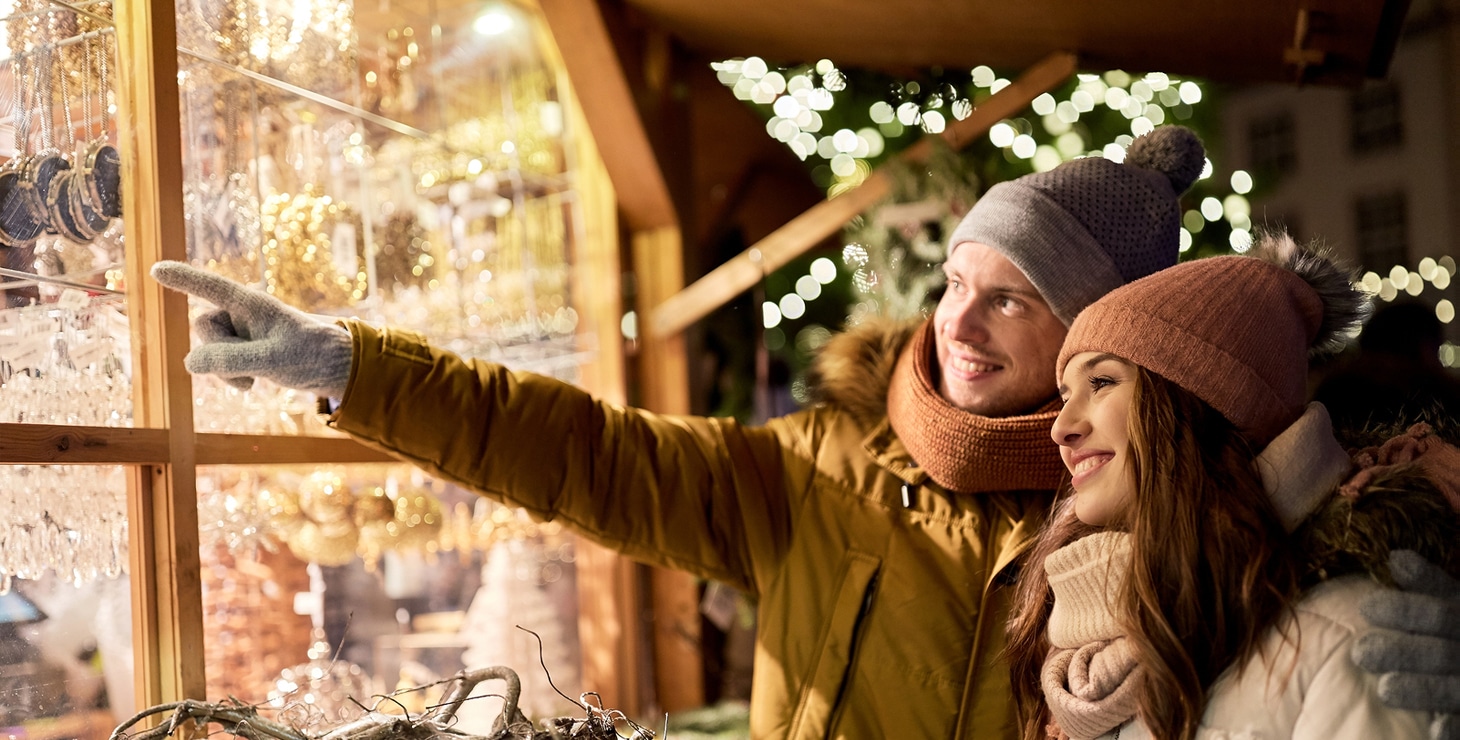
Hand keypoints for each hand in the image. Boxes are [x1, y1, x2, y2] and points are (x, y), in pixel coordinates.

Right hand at [150, 261, 352, 397]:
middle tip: (251, 369)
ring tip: (254, 381)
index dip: (183, 278)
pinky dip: (229, 377)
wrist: (334, 368)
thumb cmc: (311, 354)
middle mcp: (242, 313)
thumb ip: (232, 360)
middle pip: (204, 327)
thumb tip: (190, 362)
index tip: (156, 269)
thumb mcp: (273, 360)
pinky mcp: (241, 348)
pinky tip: (252, 384)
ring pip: (206, 349)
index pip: (212, 287)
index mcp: (253, 304)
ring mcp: (240, 331)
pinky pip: (216, 363)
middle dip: (218, 352)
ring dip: (224, 370)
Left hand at [1353, 550, 1459, 739]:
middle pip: (1443, 651)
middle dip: (1403, 652)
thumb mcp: (1456, 601)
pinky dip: (1453, 726)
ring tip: (1385, 689)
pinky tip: (1433, 730)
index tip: (1366, 607)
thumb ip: (1429, 583)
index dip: (1407, 610)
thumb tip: (1396, 558)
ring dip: (1421, 689)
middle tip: (1361, 652)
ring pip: (1454, 688)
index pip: (1441, 611)